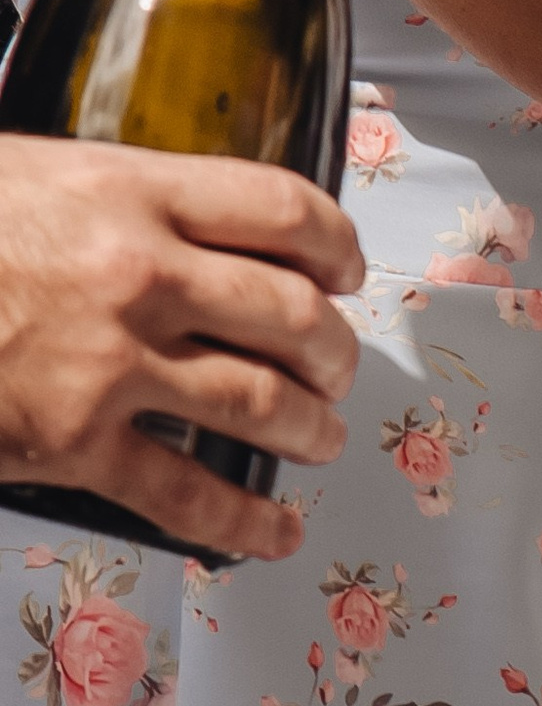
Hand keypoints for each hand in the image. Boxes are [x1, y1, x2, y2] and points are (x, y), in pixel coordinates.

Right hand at [0, 140, 362, 560]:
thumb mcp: (23, 175)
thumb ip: (105, 197)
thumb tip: (167, 217)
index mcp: (129, 192)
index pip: (280, 210)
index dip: (334, 245)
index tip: (346, 268)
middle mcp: (140, 275)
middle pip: (291, 315)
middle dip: (332, 350)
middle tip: (336, 367)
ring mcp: (112, 364)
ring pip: (262, 406)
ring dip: (309, 429)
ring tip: (318, 439)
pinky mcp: (77, 443)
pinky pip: (190, 495)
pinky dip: (247, 522)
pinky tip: (276, 530)